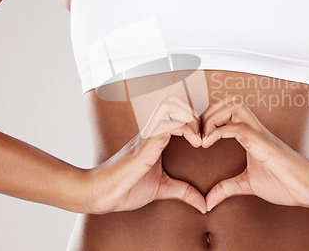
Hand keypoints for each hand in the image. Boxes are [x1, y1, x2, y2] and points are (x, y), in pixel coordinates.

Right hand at [84, 95, 206, 213]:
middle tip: (206, 136)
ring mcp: (148, 135)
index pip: (176, 115)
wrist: (102, 194)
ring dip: (191, 119)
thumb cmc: (126, 188)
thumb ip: (183, 192)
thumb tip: (204, 205)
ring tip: (200, 138)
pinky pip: (168, 124)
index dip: (195, 121)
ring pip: (171, 108)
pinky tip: (195, 143)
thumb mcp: (162, 189)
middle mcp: (151, 132)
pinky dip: (187, 129)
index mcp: (155, 139)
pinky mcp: (146, 143)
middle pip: (174, 104)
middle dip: (194, 115)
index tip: (207, 140)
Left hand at [201, 95, 308, 211]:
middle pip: (229, 101)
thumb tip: (208, 201)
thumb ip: (227, 188)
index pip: (228, 111)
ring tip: (202, 137)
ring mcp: (259, 134)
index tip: (196, 136)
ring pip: (234, 106)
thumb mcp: (248, 184)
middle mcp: (255, 129)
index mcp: (251, 135)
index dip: (209, 117)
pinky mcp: (263, 144)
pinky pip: (237, 128)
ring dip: (213, 117)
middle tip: (197, 132)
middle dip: (208, 111)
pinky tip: (207, 144)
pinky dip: (218, 132)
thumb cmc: (285, 183)